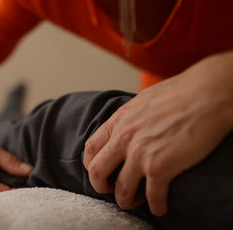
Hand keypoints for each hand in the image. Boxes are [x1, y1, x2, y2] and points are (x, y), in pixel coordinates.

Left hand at [83, 53, 232, 215]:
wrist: (207, 93)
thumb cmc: (181, 93)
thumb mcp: (143, 101)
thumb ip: (130, 118)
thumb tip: (128, 127)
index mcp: (119, 121)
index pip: (90, 148)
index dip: (91, 165)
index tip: (101, 172)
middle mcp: (124, 138)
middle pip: (96, 172)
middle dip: (101, 187)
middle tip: (112, 190)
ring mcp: (140, 154)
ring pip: (121, 190)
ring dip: (127, 201)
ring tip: (137, 201)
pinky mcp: (160, 167)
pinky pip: (152, 197)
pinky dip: (155, 207)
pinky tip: (161, 206)